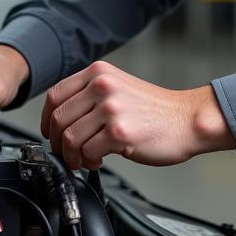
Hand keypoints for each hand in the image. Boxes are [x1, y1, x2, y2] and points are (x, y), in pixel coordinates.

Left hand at [40, 60, 234, 169]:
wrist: (188, 120)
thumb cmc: (156, 110)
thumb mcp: (119, 87)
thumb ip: (90, 95)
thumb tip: (61, 119)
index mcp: (99, 73)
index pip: (55, 95)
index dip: (47, 119)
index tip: (51, 133)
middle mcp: (102, 86)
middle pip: (58, 118)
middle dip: (58, 143)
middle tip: (67, 153)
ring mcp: (110, 108)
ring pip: (70, 138)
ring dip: (73, 156)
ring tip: (85, 159)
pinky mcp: (119, 132)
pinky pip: (87, 152)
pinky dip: (88, 162)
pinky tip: (99, 160)